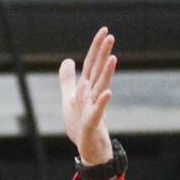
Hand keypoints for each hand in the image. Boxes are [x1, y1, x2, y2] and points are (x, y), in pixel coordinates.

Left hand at [60, 27, 116, 166]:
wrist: (89, 149)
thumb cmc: (81, 124)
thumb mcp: (69, 98)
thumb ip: (67, 80)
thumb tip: (66, 60)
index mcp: (86, 88)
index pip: (91, 64)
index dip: (96, 47)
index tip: (104, 30)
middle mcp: (92, 95)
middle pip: (97, 71)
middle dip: (103, 54)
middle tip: (111, 36)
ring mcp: (94, 108)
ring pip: (100, 87)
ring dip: (106, 73)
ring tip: (112, 58)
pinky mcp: (93, 123)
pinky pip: (98, 111)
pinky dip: (102, 102)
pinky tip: (108, 92)